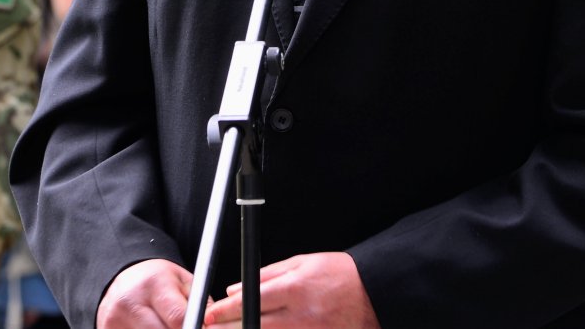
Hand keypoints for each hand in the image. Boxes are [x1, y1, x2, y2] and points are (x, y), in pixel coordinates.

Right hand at [98, 259, 196, 328]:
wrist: (121, 279)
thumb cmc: (157, 281)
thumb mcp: (182, 282)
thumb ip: (200, 304)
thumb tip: (211, 326)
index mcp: (154, 283)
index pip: (178, 318)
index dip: (194, 327)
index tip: (199, 327)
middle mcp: (130, 302)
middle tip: (187, 327)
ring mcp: (114, 320)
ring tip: (165, 324)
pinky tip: (151, 327)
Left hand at [203, 252, 379, 328]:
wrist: (375, 296)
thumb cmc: (340, 275)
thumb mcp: (303, 263)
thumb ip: (267, 276)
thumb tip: (235, 288)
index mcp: (296, 289)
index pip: (250, 301)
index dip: (225, 310)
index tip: (209, 313)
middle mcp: (300, 316)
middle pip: (252, 326)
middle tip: (209, 327)